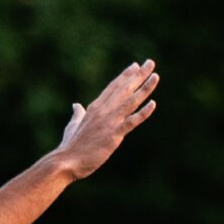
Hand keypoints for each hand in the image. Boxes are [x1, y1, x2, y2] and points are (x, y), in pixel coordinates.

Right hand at [52, 60, 158, 180]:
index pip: (113, 87)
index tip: (135, 66)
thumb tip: (76, 105)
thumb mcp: (73, 125)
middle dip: (138, 75)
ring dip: (144, 88)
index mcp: (95, 108)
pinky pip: (132, 121)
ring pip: (131, 101)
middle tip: (150, 63)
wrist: (67, 161)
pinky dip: (143, 113)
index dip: (125, 76)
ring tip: (155, 76)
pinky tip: (153, 104)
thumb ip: (77, 114)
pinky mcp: (114, 134)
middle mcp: (103, 110)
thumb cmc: (70, 146)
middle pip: (124, 89)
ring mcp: (109, 121)